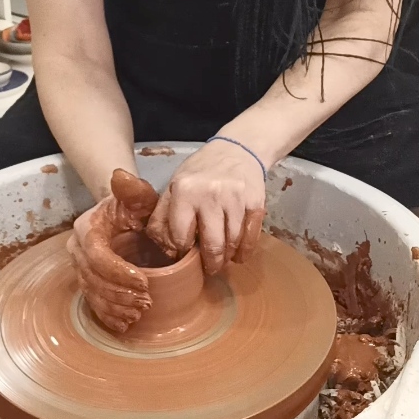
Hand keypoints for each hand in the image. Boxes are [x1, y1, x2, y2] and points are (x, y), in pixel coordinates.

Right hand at [67, 169, 158, 331]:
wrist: (121, 215)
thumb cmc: (132, 205)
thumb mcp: (137, 195)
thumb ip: (133, 188)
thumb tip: (120, 176)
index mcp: (87, 230)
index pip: (97, 256)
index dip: (118, 272)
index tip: (144, 282)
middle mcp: (78, 250)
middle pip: (93, 279)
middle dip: (119, 294)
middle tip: (146, 303)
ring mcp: (81, 268)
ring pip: (92, 294)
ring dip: (115, 308)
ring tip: (139, 314)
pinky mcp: (88, 282)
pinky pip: (93, 303)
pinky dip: (108, 316)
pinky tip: (125, 325)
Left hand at [146, 139, 265, 274]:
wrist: (238, 149)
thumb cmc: (201, 171)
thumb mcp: (175, 185)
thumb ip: (163, 214)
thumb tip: (162, 247)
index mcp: (185, 191)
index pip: (180, 236)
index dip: (182, 249)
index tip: (185, 253)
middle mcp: (210, 195)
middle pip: (211, 245)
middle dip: (210, 264)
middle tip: (209, 270)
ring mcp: (235, 199)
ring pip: (232, 243)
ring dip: (227, 259)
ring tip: (223, 261)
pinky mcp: (256, 203)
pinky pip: (251, 237)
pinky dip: (245, 252)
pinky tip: (239, 256)